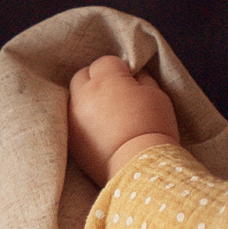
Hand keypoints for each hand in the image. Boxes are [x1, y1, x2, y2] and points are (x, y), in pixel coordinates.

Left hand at [67, 54, 179, 184]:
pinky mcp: (71, 138)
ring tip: (105, 113)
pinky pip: (72, 120)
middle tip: (115, 94)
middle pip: (83, 76)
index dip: (120, 71)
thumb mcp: (156, 94)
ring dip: (87, 100)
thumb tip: (133, 75)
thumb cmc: (153, 127)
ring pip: (74, 97)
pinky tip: (97, 129)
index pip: (106, 62)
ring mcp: (74, 116)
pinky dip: (82, 120)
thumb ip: (141, 79)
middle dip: (97, 80)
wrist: (139, 166)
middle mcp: (84, 94)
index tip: (130, 82)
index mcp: (106, 79)